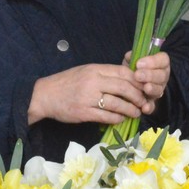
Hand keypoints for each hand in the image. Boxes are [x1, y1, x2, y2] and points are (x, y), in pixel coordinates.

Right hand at [28, 63, 149, 125]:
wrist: (45, 95)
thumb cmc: (67, 83)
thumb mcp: (86, 72)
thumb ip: (105, 74)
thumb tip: (129, 80)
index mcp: (95, 69)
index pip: (123, 72)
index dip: (138, 80)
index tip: (144, 87)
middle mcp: (93, 82)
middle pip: (124, 88)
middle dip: (138, 97)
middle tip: (144, 103)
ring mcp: (88, 98)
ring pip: (117, 104)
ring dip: (130, 110)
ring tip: (136, 113)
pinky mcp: (83, 112)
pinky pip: (106, 116)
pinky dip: (117, 119)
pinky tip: (121, 119)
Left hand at [127, 51, 170, 105]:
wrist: (126, 83)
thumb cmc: (131, 68)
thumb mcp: (131, 60)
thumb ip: (132, 57)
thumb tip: (130, 57)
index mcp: (160, 63)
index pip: (163, 60)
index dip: (153, 61)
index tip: (139, 63)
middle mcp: (162, 77)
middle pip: (162, 75)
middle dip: (150, 75)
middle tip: (137, 75)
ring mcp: (158, 90)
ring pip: (159, 90)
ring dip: (152, 89)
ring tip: (145, 88)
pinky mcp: (152, 102)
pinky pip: (153, 106)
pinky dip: (149, 107)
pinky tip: (144, 108)